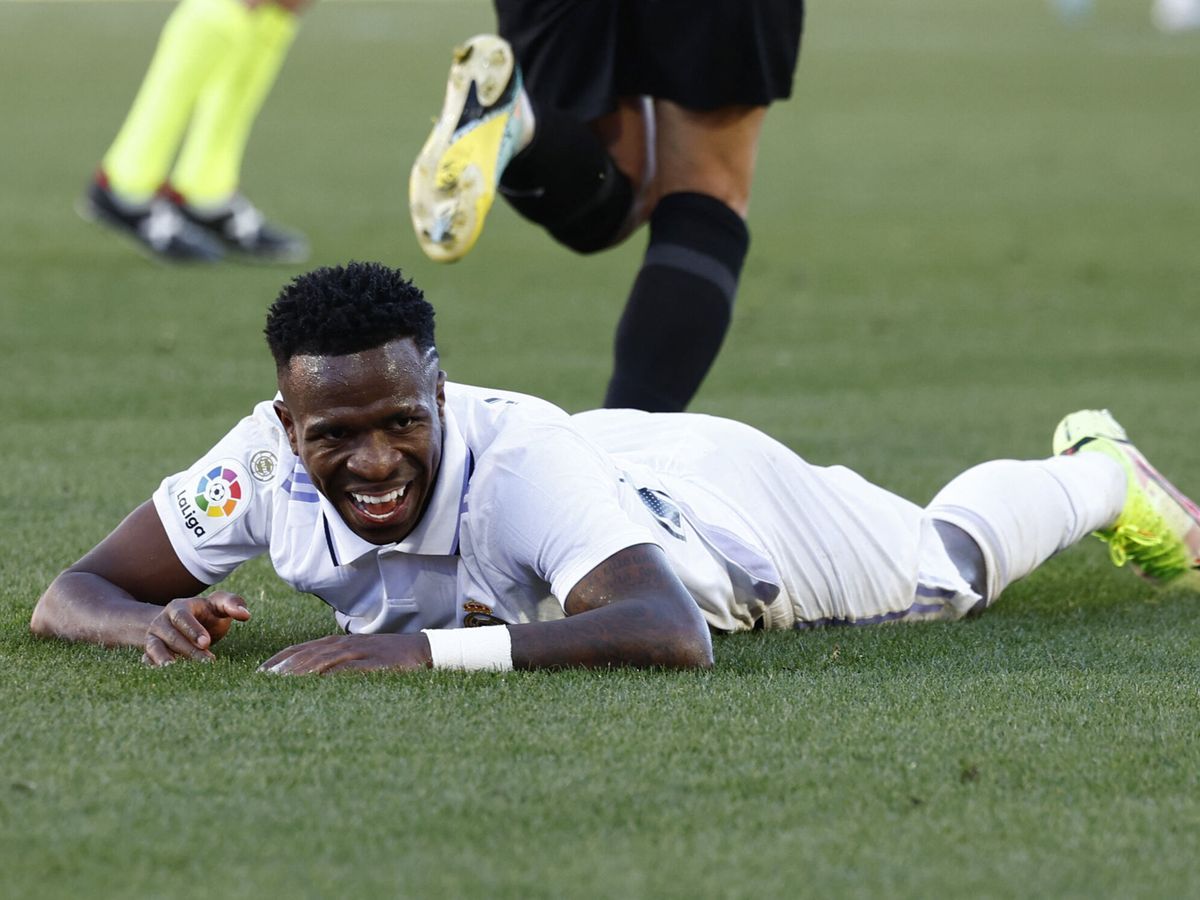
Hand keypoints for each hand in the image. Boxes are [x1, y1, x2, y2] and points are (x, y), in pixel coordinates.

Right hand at [142, 591, 250, 666]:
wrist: (185, 624)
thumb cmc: (208, 614)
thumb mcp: (219, 605)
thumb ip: (233, 604)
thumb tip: (246, 614)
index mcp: (178, 607)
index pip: (181, 616)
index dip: (192, 629)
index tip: (206, 643)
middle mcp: (161, 621)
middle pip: (172, 636)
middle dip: (189, 650)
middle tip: (208, 662)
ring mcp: (153, 637)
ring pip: (154, 648)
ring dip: (164, 660)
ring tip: (173, 670)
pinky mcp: (150, 653)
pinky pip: (147, 660)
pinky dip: (154, 668)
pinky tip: (166, 678)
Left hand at [259, 633, 431, 674]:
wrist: (422, 650)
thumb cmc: (388, 658)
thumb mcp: (358, 657)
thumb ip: (335, 664)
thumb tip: (310, 680)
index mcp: (337, 642)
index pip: (300, 648)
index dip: (277, 660)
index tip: (257, 674)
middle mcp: (344, 644)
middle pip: (305, 654)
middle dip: (281, 668)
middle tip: (258, 683)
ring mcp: (359, 652)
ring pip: (322, 660)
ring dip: (297, 672)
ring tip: (277, 685)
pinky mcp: (373, 663)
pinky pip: (347, 669)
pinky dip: (329, 677)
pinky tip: (314, 686)